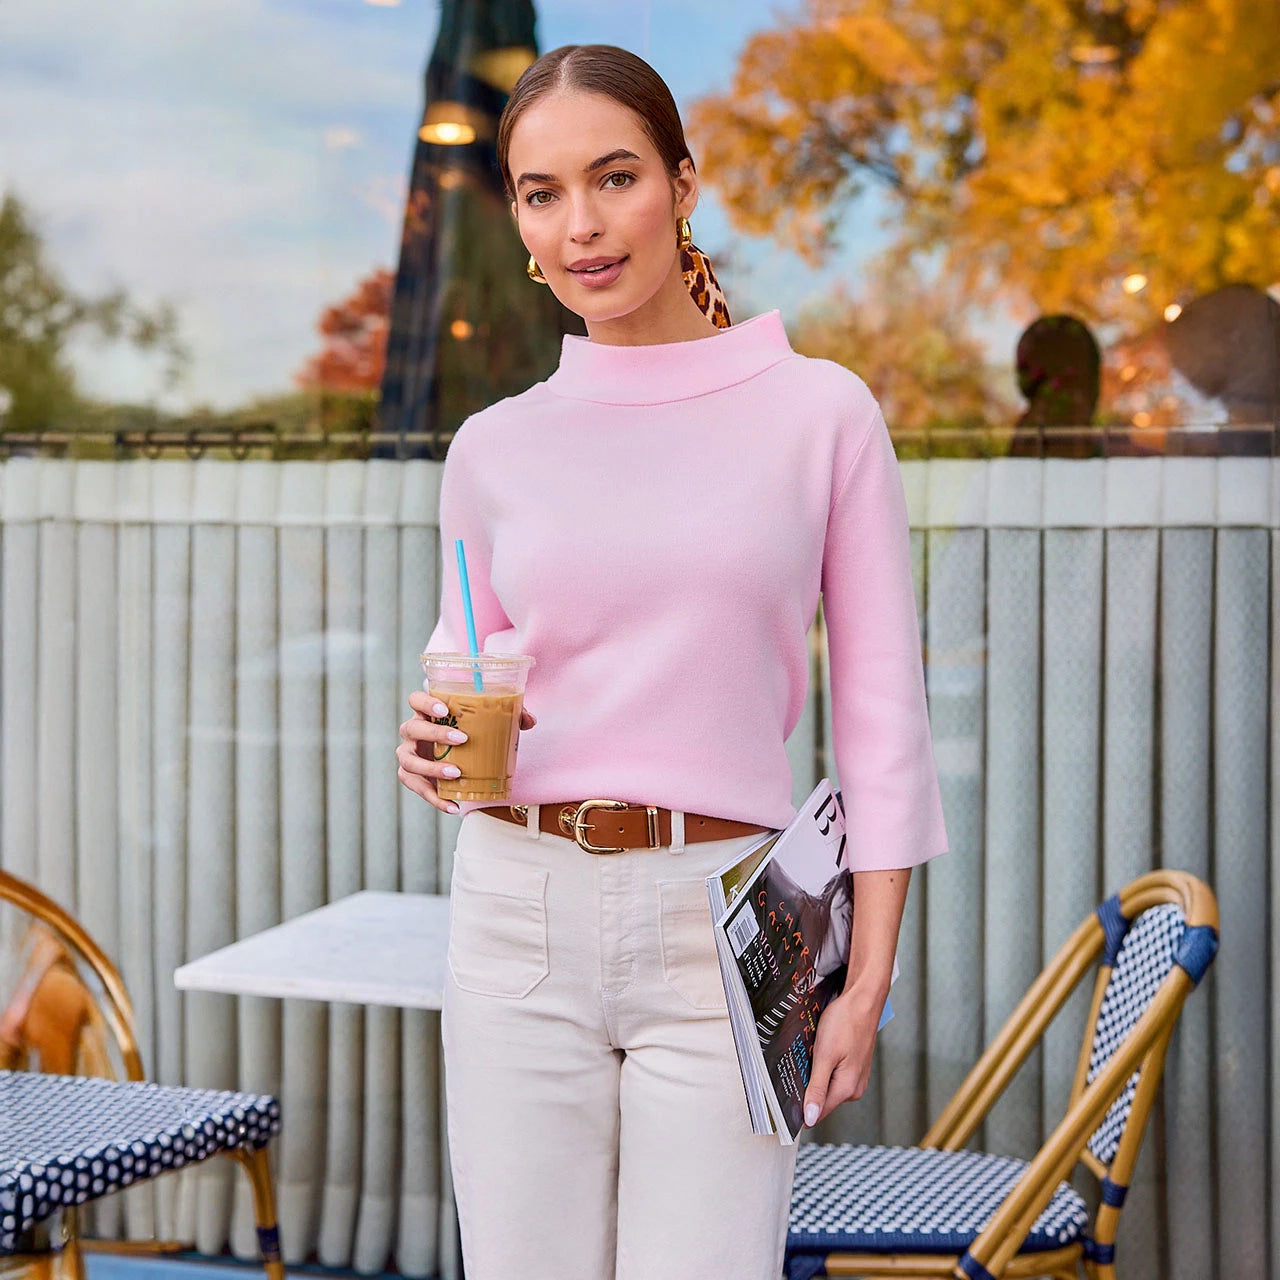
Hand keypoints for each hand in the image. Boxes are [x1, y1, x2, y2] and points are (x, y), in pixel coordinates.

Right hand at [396, 691, 536, 813]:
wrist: (456, 756)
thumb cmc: (470, 732)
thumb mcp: (488, 722)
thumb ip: (508, 717)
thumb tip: (529, 721)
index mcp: (427, 712)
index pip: (415, 699)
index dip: (426, 702)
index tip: (446, 710)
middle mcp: (412, 731)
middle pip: (411, 728)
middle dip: (435, 734)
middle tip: (462, 739)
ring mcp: (409, 754)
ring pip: (409, 761)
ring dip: (431, 768)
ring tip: (457, 773)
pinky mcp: (411, 777)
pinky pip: (417, 788)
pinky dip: (435, 798)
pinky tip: (454, 805)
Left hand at [801, 986, 882, 1127]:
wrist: (863, 1000)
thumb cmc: (846, 1022)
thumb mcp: (825, 1056)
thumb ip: (818, 1088)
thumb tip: (811, 1118)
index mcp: (847, 1088)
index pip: (818, 1112)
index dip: (800, 1108)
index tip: (784, 1098)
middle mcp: (855, 1087)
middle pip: (822, 1099)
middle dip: (807, 1086)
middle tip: (797, 1065)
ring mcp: (857, 1077)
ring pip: (828, 1084)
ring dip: (815, 1074)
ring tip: (810, 1054)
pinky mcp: (855, 1066)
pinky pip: (835, 1073)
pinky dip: (824, 1065)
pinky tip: (820, 1050)